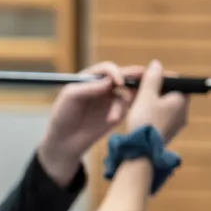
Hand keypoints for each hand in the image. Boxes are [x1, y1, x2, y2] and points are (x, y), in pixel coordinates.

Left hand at [37, 61, 133, 182]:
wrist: (64, 141)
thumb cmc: (62, 116)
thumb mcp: (69, 98)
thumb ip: (88, 88)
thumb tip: (110, 82)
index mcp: (91, 78)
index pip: (107, 69)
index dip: (116, 72)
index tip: (119, 83)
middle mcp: (104, 86)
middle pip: (124, 76)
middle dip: (136, 76)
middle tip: (149, 78)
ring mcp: (112, 99)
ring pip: (129, 93)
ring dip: (124, 102)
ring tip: (112, 119)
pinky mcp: (118, 113)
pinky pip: (127, 108)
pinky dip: (121, 112)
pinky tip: (111, 120)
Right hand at [127, 60, 191, 144]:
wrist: (142, 151)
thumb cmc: (145, 122)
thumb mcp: (145, 96)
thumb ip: (151, 78)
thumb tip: (156, 63)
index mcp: (181, 99)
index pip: (173, 80)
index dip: (156, 77)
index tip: (141, 78)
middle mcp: (183, 111)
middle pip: (166, 93)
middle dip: (148, 91)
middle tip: (132, 91)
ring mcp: (176, 123)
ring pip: (160, 106)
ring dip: (145, 103)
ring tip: (129, 104)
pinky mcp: (167, 132)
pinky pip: (158, 117)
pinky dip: (147, 114)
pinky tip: (135, 116)